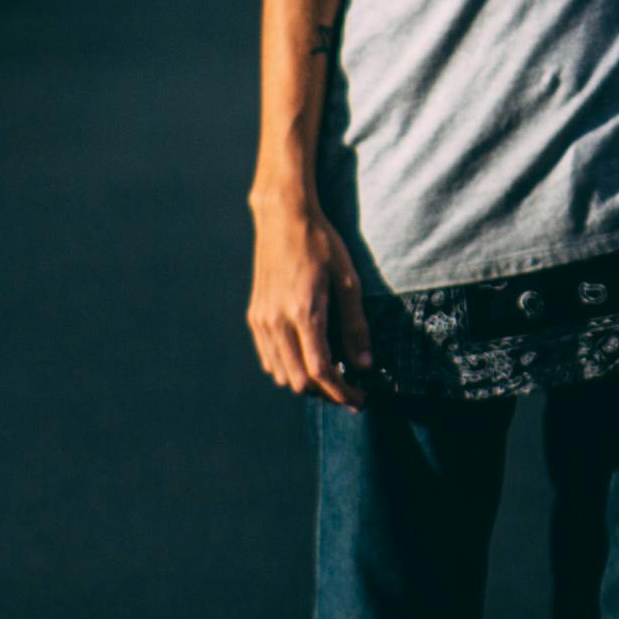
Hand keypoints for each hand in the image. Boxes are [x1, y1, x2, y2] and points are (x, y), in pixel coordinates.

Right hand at [248, 199, 375, 404]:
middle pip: (300, 380)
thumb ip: (355, 326)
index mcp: (305, 312)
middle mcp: (278, 321)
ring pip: (281, 374)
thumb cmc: (320, 243)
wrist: (282, 217)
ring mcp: (262, 320)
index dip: (342, 393)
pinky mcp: (254, 316)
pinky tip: (306, 361)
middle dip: (327, 394)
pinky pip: (268, 358)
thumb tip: (364, 365)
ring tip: (332, 379)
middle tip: (350, 392)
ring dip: (307, 383)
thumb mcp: (348, 280)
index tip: (359, 400)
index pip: (321, 371)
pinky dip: (288, 368)